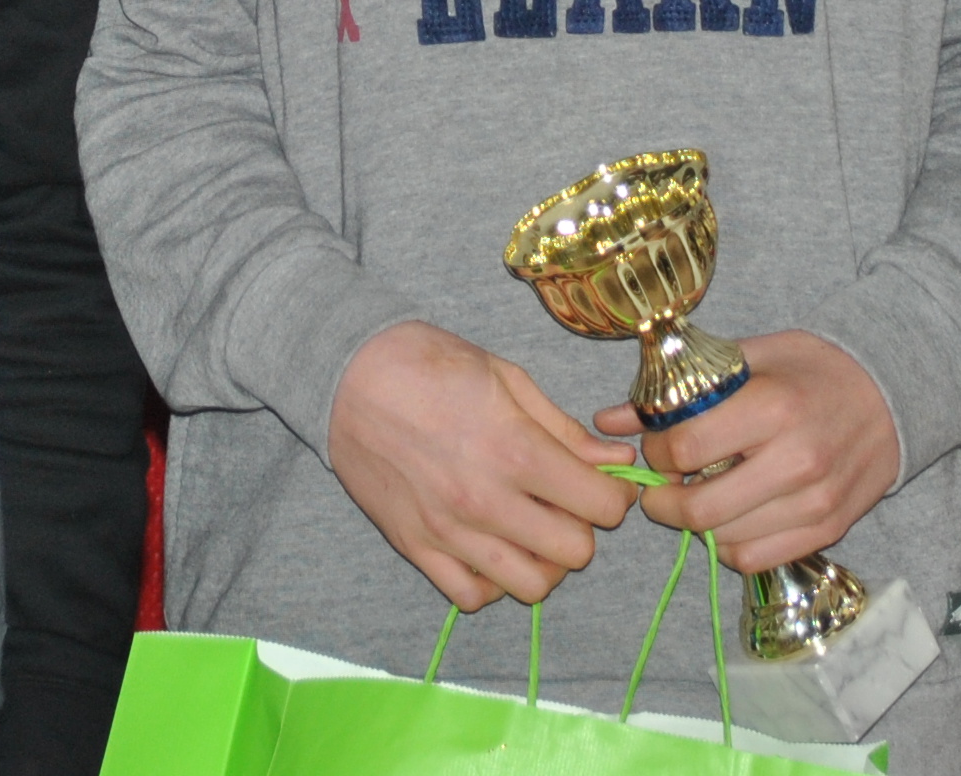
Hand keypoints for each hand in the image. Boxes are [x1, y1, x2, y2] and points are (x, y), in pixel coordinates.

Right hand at [327, 322, 635, 611]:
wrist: (346, 375)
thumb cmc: (428, 364)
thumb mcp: (506, 378)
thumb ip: (563, 428)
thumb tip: (613, 460)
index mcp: (515, 451)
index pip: (601, 508)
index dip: (613, 496)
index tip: (602, 483)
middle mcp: (485, 501)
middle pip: (574, 553)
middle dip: (581, 527)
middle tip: (564, 502)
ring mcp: (448, 532)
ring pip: (530, 586)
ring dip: (542, 560)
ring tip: (529, 527)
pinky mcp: (415, 547)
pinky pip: (471, 597)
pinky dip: (491, 581)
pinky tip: (490, 546)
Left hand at [594, 331, 900, 574]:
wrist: (891, 391)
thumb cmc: (811, 368)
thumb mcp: (746, 358)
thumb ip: (677, 388)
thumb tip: (607, 418)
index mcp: (773, 407)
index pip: (686, 448)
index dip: (656, 451)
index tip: (656, 444)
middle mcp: (797, 460)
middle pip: (700, 507)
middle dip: (663, 500)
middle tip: (659, 485)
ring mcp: (816, 502)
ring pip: (726, 540)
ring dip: (696, 524)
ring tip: (696, 496)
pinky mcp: (829, 529)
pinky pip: (757, 558)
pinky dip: (731, 545)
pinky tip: (731, 517)